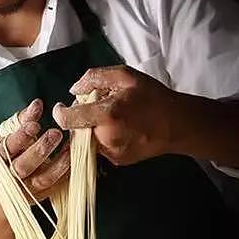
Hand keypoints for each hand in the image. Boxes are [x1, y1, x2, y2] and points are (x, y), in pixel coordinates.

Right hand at [0, 98, 68, 203]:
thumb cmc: (5, 158)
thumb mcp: (6, 138)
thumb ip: (21, 121)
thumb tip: (37, 104)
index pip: (9, 146)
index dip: (21, 136)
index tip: (35, 124)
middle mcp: (12, 175)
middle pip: (25, 165)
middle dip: (40, 149)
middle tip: (55, 133)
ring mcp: (28, 188)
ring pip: (44, 178)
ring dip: (59, 162)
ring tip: (70, 147)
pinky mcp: (42, 195)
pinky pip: (57, 186)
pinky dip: (67, 173)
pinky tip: (75, 159)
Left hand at [52, 64, 177, 165]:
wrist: (178, 125)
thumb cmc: (153, 97)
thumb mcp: (125, 76)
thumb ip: (95, 78)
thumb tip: (73, 90)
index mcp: (108, 114)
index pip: (68, 118)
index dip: (60, 112)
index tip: (60, 107)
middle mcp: (106, 137)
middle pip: (77, 128)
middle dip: (81, 116)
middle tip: (98, 105)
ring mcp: (111, 152)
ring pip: (87, 138)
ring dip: (91, 126)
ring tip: (112, 116)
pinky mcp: (116, 161)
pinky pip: (99, 147)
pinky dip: (102, 136)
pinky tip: (119, 128)